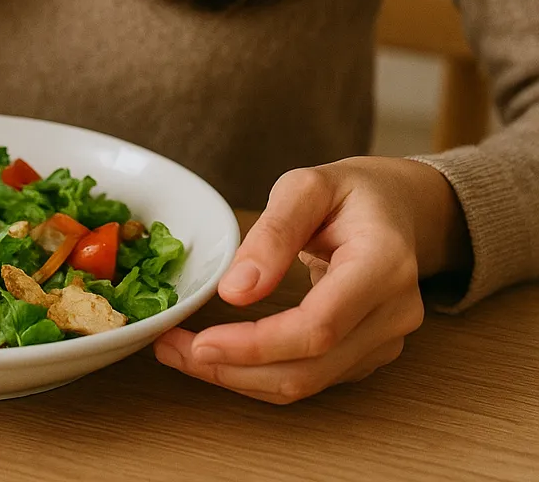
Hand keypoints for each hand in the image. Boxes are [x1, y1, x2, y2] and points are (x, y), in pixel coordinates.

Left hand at [154, 156, 470, 404]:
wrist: (398, 210)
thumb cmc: (351, 192)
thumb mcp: (307, 186)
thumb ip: (273, 233)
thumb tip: (235, 291)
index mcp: (384, 263)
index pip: (319, 326)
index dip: (256, 344)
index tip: (200, 342)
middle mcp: (394, 313)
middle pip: (310, 367)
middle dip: (234, 368)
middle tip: (173, 350)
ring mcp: (386, 341)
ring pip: (307, 382)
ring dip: (240, 377)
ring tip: (183, 353)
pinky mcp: (367, 355)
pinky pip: (311, 377)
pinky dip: (261, 372)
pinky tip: (223, 353)